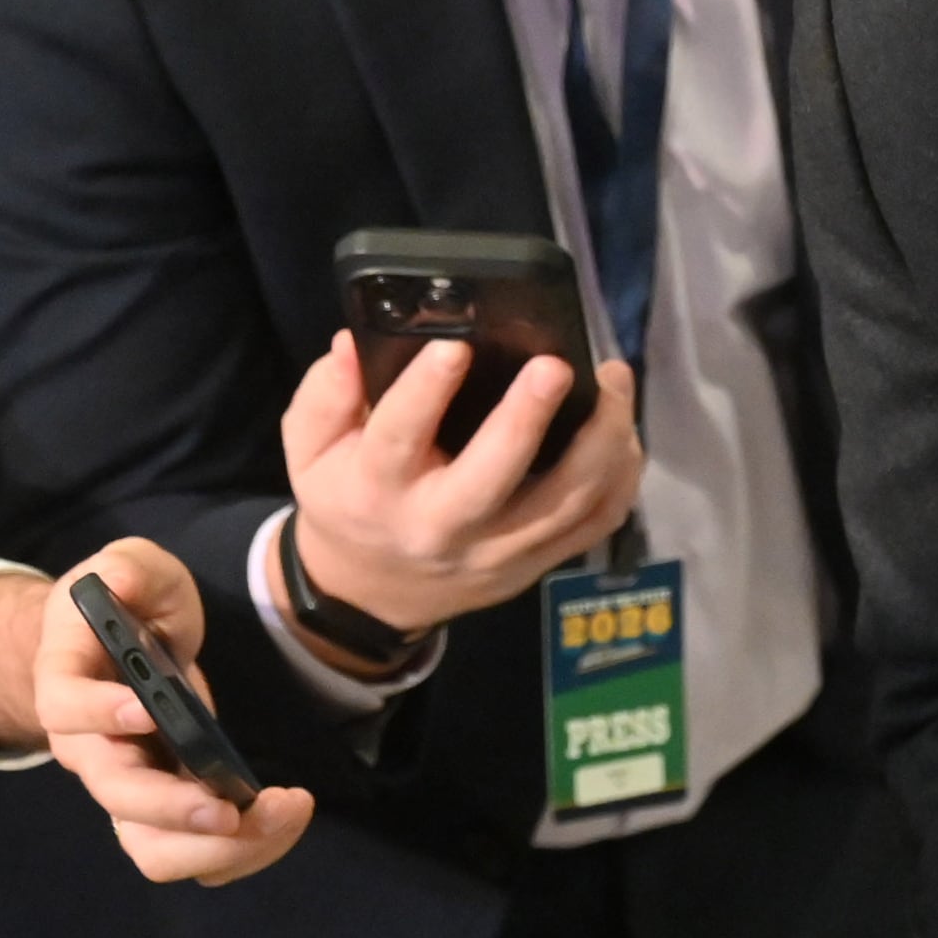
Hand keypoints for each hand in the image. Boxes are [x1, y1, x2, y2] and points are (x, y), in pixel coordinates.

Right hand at [38, 535, 314, 886]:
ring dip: (217, 847)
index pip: (62, 709)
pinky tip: (283, 814)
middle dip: (175, 810)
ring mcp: (128, 786)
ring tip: (280, 814)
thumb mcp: (130, 566)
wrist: (121, 640)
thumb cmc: (123, 601)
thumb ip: (127, 568)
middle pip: (116, 799)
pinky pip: (194, 850)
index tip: (145, 708)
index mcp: (67, 681)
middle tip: (233, 807)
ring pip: (153, 848)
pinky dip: (243, 848)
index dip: (98, 714)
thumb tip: (119, 580)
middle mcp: (89, 748)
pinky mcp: (168, 805)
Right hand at [274, 334, 642, 658]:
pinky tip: (625, 430)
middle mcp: (442, 526)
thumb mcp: (313, 451)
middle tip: (556, 365)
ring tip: (614, 380)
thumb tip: (352, 345)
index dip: (425, 392)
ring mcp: (499, 551)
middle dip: (527, 420)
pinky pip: (595, 523)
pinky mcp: (538, 562)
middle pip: (493, 479)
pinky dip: (621, 478)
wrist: (375, 592)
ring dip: (600, 441)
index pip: (398, 439)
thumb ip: (326, 395)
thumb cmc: (351, 499)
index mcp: (380, 491)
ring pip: (564, 503)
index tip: (454, 348)